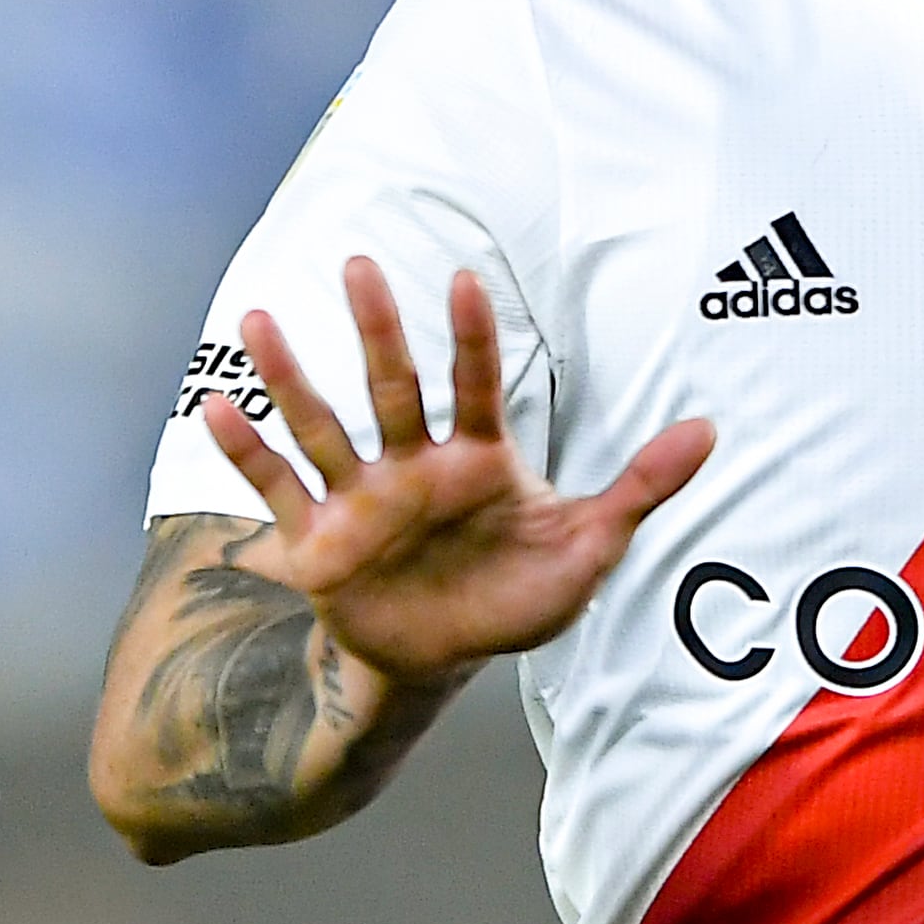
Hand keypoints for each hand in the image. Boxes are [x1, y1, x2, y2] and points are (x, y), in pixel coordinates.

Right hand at [204, 256, 712, 687]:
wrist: (441, 661)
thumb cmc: (515, 595)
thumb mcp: (586, 546)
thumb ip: (639, 488)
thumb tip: (711, 430)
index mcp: (479, 459)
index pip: (477, 385)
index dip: (472, 337)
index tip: (464, 279)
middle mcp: (414, 466)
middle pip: (393, 386)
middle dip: (378, 328)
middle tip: (359, 262)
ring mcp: (362, 499)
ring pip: (325, 426)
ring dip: (292, 376)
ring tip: (262, 319)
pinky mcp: (320, 542)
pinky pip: (278, 490)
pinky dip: (246, 453)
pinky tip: (212, 408)